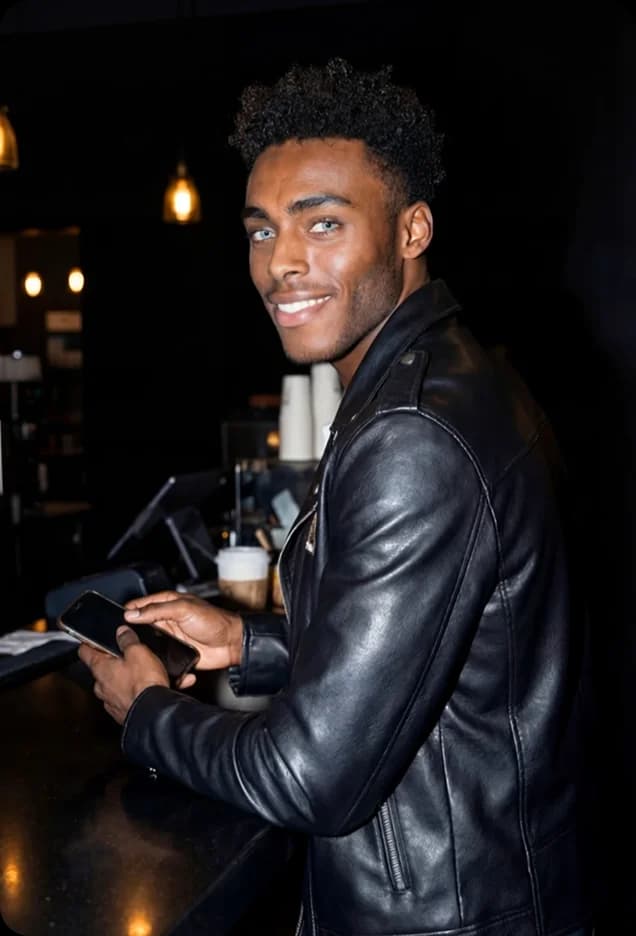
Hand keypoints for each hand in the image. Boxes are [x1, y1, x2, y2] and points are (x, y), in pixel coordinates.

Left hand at [78, 625, 169, 724]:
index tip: (88, 641)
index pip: (85, 652)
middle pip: (99, 670)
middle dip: (109, 664)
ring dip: (119, 681)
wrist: (153, 713)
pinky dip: (127, 695)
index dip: (87, 644)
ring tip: (135, 676)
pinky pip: (120, 700)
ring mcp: (109, 702)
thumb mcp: (138, 652)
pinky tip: (139, 691)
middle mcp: (101, 687)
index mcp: (100, 668)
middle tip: (123, 657)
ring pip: (110, 687)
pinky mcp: (120, 713)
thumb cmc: (143, 684)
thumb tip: (122, 632)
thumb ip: (127, 640)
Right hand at [123, 591, 243, 686]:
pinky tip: (142, 662)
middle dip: (130, 631)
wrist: (230, 644)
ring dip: (139, 646)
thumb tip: (132, 613)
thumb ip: (157, 610)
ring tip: (126, 652)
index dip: (127, 611)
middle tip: (118, 638)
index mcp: (167, 604)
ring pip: (146, 642)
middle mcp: (166, 620)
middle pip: (140, 625)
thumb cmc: (214, 621)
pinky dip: (150, 659)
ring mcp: (169, 637)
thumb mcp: (184, 609)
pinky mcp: (173, 653)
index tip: (114, 619)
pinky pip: (157, 656)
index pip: (140, 605)